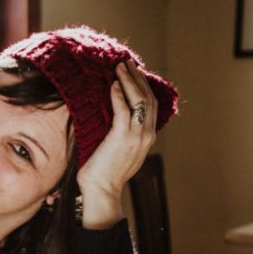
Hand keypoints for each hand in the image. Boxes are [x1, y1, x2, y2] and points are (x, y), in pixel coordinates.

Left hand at [77, 59, 158, 228]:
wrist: (101, 191)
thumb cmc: (103, 172)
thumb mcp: (118, 150)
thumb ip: (121, 133)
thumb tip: (111, 115)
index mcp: (147, 137)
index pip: (151, 105)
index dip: (143, 86)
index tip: (133, 72)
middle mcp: (146, 135)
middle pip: (148, 98)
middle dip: (137, 78)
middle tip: (127, 62)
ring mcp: (137, 136)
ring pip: (139, 100)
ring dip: (129, 81)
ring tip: (120, 67)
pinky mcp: (122, 137)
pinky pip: (124, 110)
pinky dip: (119, 95)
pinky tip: (112, 84)